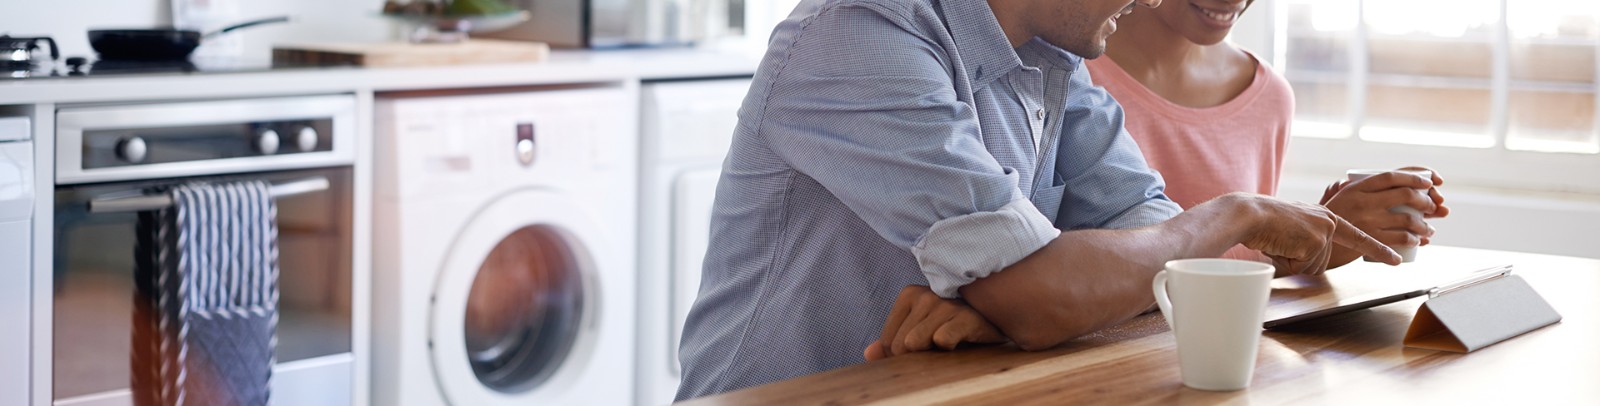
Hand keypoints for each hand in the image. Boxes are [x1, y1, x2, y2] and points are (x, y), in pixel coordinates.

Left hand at [864, 285, 1005, 360]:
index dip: (900, 356)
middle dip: (916, 356)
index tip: (922, 350)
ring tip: (950, 343)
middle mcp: (925, 295)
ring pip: (915, 344)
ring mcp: (945, 304)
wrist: (996, 323)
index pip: (887, 341)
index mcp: (909, 295)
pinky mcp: (965, 317)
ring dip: (933, 352)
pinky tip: (962, 342)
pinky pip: (942, 341)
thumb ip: (892, 341)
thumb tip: (869, 354)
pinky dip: (949, 349)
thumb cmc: (955, 327)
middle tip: (937, 348)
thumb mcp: (921, 332)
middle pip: (899, 345)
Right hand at [1225, 193, 1400, 275]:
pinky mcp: (1315, 242)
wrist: (1251, 214)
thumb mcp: (1296, 225)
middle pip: (1322, 262)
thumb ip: (1311, 236)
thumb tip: (1313, 257)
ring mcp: (1324, 232)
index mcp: (1327, 217)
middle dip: (1299, 262)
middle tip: (1283, 243)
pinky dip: (1286, 262)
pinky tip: (1278, 244)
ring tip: (1280, 242)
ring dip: (1292, 262)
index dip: (1378, 250)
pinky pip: (1302, 267)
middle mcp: (1330, 223)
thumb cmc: (1265, 222)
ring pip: (1312, 267)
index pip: (1358, 237)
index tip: (1396, 260)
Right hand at [1322, 167, 1449, 265]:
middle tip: (1432, 207)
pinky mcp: (1370, 239)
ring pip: (1407, 219)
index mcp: (1357, 187)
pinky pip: (1400, 237)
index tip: (1429, 182)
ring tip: (1428, 230)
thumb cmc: (1325, 219)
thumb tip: (1366, 180)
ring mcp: (1367, 220)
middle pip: (1405, 195)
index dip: (1414, 177)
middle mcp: (1364, 201)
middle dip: (1426, 201)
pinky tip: (1417, 241)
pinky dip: (1414, 239)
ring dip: (1424, 225)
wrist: (1310, 240)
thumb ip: (1351, 187)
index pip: (1391, 176)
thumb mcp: (1335, 197)